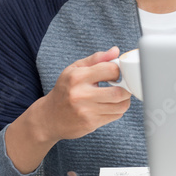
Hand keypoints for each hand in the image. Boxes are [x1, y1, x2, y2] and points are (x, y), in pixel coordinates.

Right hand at [6, 47, 130, 173]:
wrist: (49, 117)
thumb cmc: (64, 89)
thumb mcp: (75, 69)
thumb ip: (96, 59)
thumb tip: (115, 51)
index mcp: (78, 77)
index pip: (111, 70)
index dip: (118, 71)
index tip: (116, 74)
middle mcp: (81, 94)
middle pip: (118, 92)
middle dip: (126, 88)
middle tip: (123, 86)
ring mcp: (86, 111)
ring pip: (119, 106)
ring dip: (124, 100)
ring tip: (118, 96)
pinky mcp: (90, 124)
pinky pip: (114, 116)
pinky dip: (117, 110)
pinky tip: (110, 105)